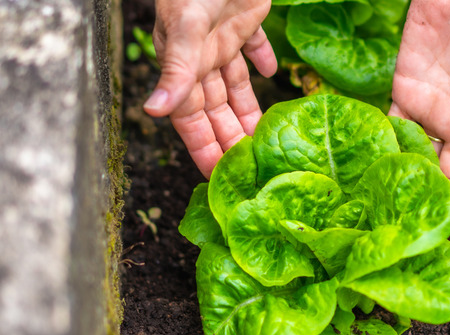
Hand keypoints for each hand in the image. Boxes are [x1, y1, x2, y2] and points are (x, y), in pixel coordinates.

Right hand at [143, 0, 276, 177]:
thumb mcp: (186, 29)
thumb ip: (175, 70)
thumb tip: (153, 112)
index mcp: (185, 63)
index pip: (192, 117)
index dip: (203, 147)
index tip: (215, 179)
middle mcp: (203, 56)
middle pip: (217, 108)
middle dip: (229, 138)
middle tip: (249, 170)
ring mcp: (224, 37)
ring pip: (236, 87)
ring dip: (249, 112)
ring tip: (266, 140)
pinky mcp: (246, 17)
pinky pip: (255, 48)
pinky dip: (264, 62)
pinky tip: (274, 76)